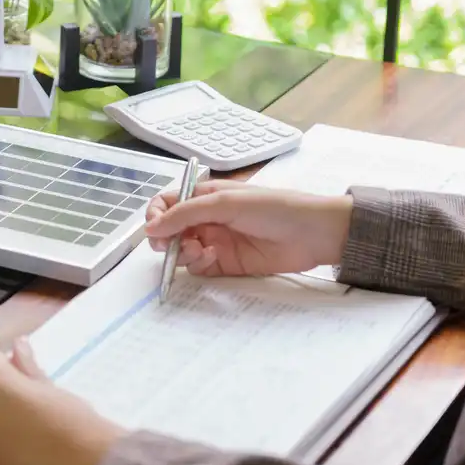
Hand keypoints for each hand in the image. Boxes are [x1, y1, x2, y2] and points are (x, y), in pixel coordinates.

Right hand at [145, 180, 353, 276]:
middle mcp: (207, 219)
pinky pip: (199, 268)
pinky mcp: (226, 264)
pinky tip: (214, 257)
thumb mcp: (226, 202)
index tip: (155, 229)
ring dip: (183, 253)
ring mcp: (216, 242)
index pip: (168, 204)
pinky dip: (199, 264)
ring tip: (200, 251)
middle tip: (168, 247)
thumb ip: (186, 214)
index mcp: (206, 196)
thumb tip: (151, 227)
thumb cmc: (275, 208)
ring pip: (182, 252)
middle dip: (165, 239)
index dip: (156, 215)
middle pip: (170, 231)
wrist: (312, 234)